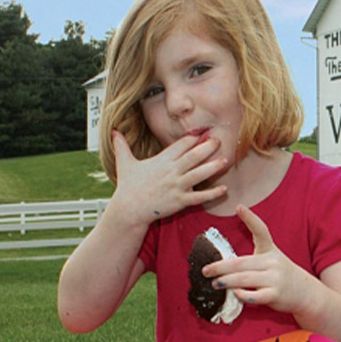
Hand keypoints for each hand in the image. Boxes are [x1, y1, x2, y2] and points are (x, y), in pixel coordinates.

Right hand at [111, 131, 227, 224]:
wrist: (128, 210)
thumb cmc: (127, 187)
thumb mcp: (124, 163)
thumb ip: (121, 146)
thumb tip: (113, 132)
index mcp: (161, 160)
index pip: (181, 145)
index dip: (193, 138)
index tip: (204, 132)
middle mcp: (171, 171)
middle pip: (193, 156)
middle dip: (207, 147)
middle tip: (219, 140)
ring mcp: (176, 186)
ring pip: (199, 174)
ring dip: (213, 167)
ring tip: (226, 160)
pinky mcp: (180, 201)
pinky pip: (200, 196)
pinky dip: (213, 193)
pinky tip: (224, 189)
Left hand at [204, 205, 313, 313]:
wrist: (306, 292)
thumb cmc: (281, 276)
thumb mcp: (271, 260)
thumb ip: (252, 261)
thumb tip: (223, 268)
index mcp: (270, 250)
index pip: (261, 231)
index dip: (250, 218)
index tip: (239, 207)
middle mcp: (272, 262)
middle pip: (241, 263)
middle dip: (220, 267)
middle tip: (206, 271)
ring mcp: (274, 279)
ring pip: (244, 279)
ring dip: (226, 282)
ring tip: (215, 283)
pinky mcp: (275, 295)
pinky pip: (254, 296)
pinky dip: (242, 295)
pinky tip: (235, 294)